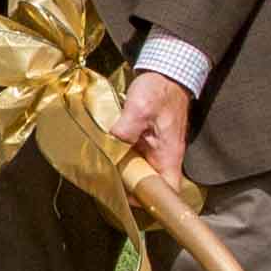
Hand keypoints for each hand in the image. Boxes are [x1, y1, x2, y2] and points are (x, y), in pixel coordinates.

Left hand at [111, 68, 195, 197]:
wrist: (165, 71)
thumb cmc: (159, 89)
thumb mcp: (141, 107)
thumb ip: (127, 128)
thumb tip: (113, 144)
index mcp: (168, 154)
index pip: (169, 189)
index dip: (153, 199)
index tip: (130, 198)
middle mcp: (164, 155)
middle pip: (150, 183)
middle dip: (130, 187)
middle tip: (107, 183)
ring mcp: (155, 148)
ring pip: (139, 169)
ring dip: (123, 171)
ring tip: (101, 170)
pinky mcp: (146, 139)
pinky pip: (133, 155)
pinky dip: (120, 156)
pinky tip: (105, 152)